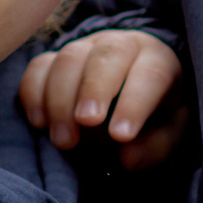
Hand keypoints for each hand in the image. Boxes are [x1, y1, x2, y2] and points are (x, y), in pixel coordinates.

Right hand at [18, 31, 187, 169]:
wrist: (130, 91)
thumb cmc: (154, 115)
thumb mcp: (167, 132)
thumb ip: (154, 145)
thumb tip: (128, 157)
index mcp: (157, 60)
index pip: (150, 75)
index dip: (134, 103)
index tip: (121, 135)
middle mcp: (121, 45)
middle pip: (106, 55)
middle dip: (93, 89)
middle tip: (86, 123)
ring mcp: (85, 47)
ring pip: (68, 59)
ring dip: (60, 99)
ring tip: (64, 140)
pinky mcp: (55, 57)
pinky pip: (38, 66)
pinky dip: (34, 93)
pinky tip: (40, 123)